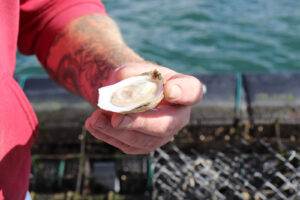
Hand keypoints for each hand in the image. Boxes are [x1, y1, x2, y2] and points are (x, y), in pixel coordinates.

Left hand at [85, 62, 202, 153]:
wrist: (128, 93)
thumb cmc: (136, 79)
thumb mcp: (132, 70)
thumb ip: (129, 77)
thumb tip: (122, 95)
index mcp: (182, 90)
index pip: (191, 91)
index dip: (183, 92)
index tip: (169, 90)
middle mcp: (177, 116)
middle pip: (165, 125)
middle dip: (139, 123)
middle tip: (117, 119)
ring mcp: (162, 134)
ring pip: (143, 141)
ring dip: (116, 132)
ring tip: (94, 119)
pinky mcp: (144, 144)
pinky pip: (128, 145)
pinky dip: (108, 135)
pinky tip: (93, 124)